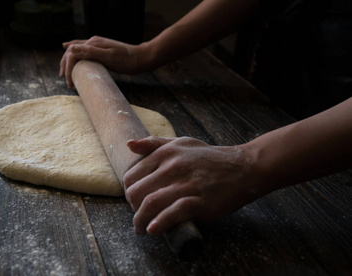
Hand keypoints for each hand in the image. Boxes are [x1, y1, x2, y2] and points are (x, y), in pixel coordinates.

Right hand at [59, 36, 140, 87]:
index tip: (69, 83)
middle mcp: (93, 41)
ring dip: (68, 60)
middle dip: (65, 64)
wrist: (141, 58)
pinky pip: (83, 50)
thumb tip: (70, 48)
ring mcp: (97, 45)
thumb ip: (90, 52)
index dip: (68, 68)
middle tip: (63, 78)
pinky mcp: (101, 49)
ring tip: (64, 71)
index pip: (73, 54)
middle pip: (72, 51)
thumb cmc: (126, 60)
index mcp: (93, 43)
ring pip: (76, 50)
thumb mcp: (108, 57)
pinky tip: (71, 51)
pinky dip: (75, 53)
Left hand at [124, 136, 259, 235]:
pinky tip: (154, 230)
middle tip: (137, 217)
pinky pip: (173, 213)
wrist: (243, 167)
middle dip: (132, 208)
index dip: (129, 192)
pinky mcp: (200, 201)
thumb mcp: (181, 143)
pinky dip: (160, 223)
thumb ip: (154, 144)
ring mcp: (186, 184)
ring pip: (151, 204)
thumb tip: (129, 144)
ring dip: (140, 221)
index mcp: (165, 153)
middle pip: (137, 192)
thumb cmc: (209, 157)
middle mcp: (173, 167)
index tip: (134, 202)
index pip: (132, 176)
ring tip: (141, 229)